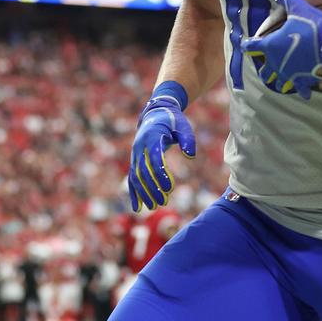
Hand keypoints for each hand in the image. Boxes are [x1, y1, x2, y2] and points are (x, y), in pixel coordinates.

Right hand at [127, 91, 195, 211]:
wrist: (155, 114)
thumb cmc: (173, 121)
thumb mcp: (183, 126)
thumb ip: (187, 140)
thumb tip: (190, 156)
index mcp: (152, 137)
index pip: (155, 159)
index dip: (161, 174)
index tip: (170, 188)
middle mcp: (139, 147)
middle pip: (143, 171)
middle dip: (152, 188)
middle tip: (162, 202)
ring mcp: (135, 154)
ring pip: (135, 177)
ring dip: (143, 193)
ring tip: (153, 207)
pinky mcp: (134, 160)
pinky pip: (132, 179)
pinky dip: (134, 193)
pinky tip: (137, 208)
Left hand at [240, 0, 321, 99]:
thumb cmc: (311, 24)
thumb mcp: (298, 7)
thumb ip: (287, 1)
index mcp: (271, 46)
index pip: (252, 47)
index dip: (248, 45)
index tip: (246, 45)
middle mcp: (276, 63)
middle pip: (264, 72)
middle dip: (264, 70)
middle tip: (267, 67)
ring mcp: (289, 74)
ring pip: (279, 84)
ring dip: (279, 81)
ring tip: (282, 81)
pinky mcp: (303, 80)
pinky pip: (301, 90)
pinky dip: (302, 90)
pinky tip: (304, 92)